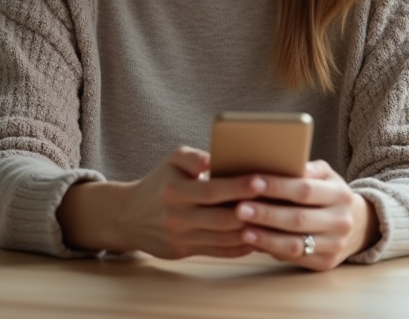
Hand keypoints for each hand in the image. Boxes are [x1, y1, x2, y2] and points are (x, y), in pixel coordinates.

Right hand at [58, 146, 266, 258]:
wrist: (129, 216)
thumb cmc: (160, 182)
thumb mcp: (171, 160)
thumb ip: (194, 157)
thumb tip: (216, 159)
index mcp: (174, 191)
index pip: (212, 190)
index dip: (238, 186)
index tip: (262, 179)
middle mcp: (177, 217)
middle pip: (222, 218)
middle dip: (252, 211)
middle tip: (279, 202)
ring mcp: (181, 238)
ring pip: (224, 239)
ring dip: (252, 231)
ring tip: (276, 219)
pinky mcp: (185, 252)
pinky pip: (220, 252)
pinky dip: (241, 246)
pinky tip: (260, 236)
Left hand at [232, 160, 377, 270]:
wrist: (357, 224)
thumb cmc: (328, 193)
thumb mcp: (325, 175)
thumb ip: (307, 169)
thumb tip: (282, 164)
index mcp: (341, 195)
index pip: (305, 190)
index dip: (278, 187)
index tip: (252, 182)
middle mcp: (341, 222)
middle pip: (298, 219)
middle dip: (267, 214)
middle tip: (239, 208)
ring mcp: (335, 245)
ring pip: (296, 244)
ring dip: (266, 237)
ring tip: (243, 230)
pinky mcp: (326, 263)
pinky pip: (295, 258)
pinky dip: (273, 250)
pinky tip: (255, 243)